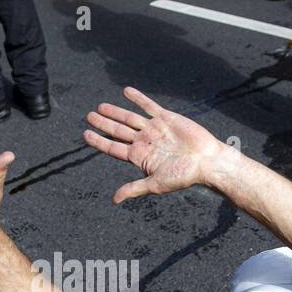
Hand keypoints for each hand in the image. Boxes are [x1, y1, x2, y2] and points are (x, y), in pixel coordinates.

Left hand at [83, 87, 225, 203]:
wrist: (206, 161)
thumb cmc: (183, 176)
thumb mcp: (155, 184)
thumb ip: (134, 188)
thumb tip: (114, 200)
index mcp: (139, 157)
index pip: (113, 148)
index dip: (99, 141)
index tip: (85, 134)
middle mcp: (144, 142)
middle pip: (118, 131)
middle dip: (103, 124)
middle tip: (88, 116)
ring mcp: (154, 129)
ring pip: (130, 118)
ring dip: (115, 112)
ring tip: (100, 107)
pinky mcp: (166, 118)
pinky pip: (149, 106)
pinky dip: (137, 99)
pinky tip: (126, 91)